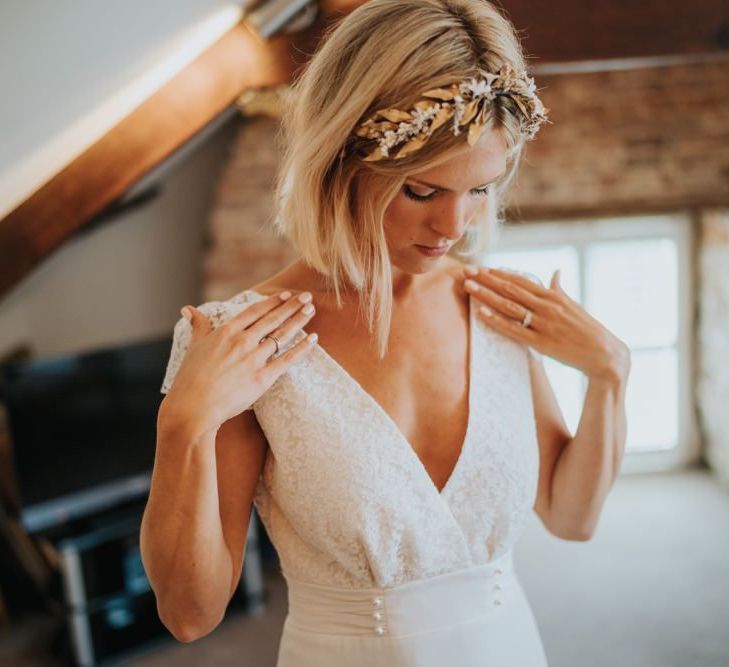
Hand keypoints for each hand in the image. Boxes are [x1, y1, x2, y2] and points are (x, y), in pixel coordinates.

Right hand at [162, 291, 317, 434]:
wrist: (193, 407)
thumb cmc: (190, 379)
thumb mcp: (194, 346)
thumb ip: (198, 325)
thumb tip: (188, 309)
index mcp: (226, 332)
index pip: (254, 311)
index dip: (271, 302)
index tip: (285, 295)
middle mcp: (242, 341)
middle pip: (272, 319)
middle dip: (291, 306)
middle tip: (306, 296)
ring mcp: (253, 359)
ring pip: (282, 335)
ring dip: (298, 321)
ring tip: (311, 310)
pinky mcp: (262, 378)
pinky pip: (287, 359)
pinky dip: (302, 348)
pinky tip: (313, 339)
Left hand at [461, 265, 629, 382]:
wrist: (605, 355)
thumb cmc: (588, 329)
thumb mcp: (574, 305)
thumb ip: (560, 289)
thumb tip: (556, 273)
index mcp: (553, 296)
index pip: (520, 281)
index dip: (499, 273)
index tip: (481, 267)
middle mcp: (547, 307)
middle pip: (510, 290)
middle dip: (486, 279)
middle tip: (466, 270)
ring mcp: (544, 324)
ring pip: (509, 307)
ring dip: (487, 296)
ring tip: (469, 287)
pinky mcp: (542, 343)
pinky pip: (515, 331)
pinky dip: (498, 322)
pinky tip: (482, 314)